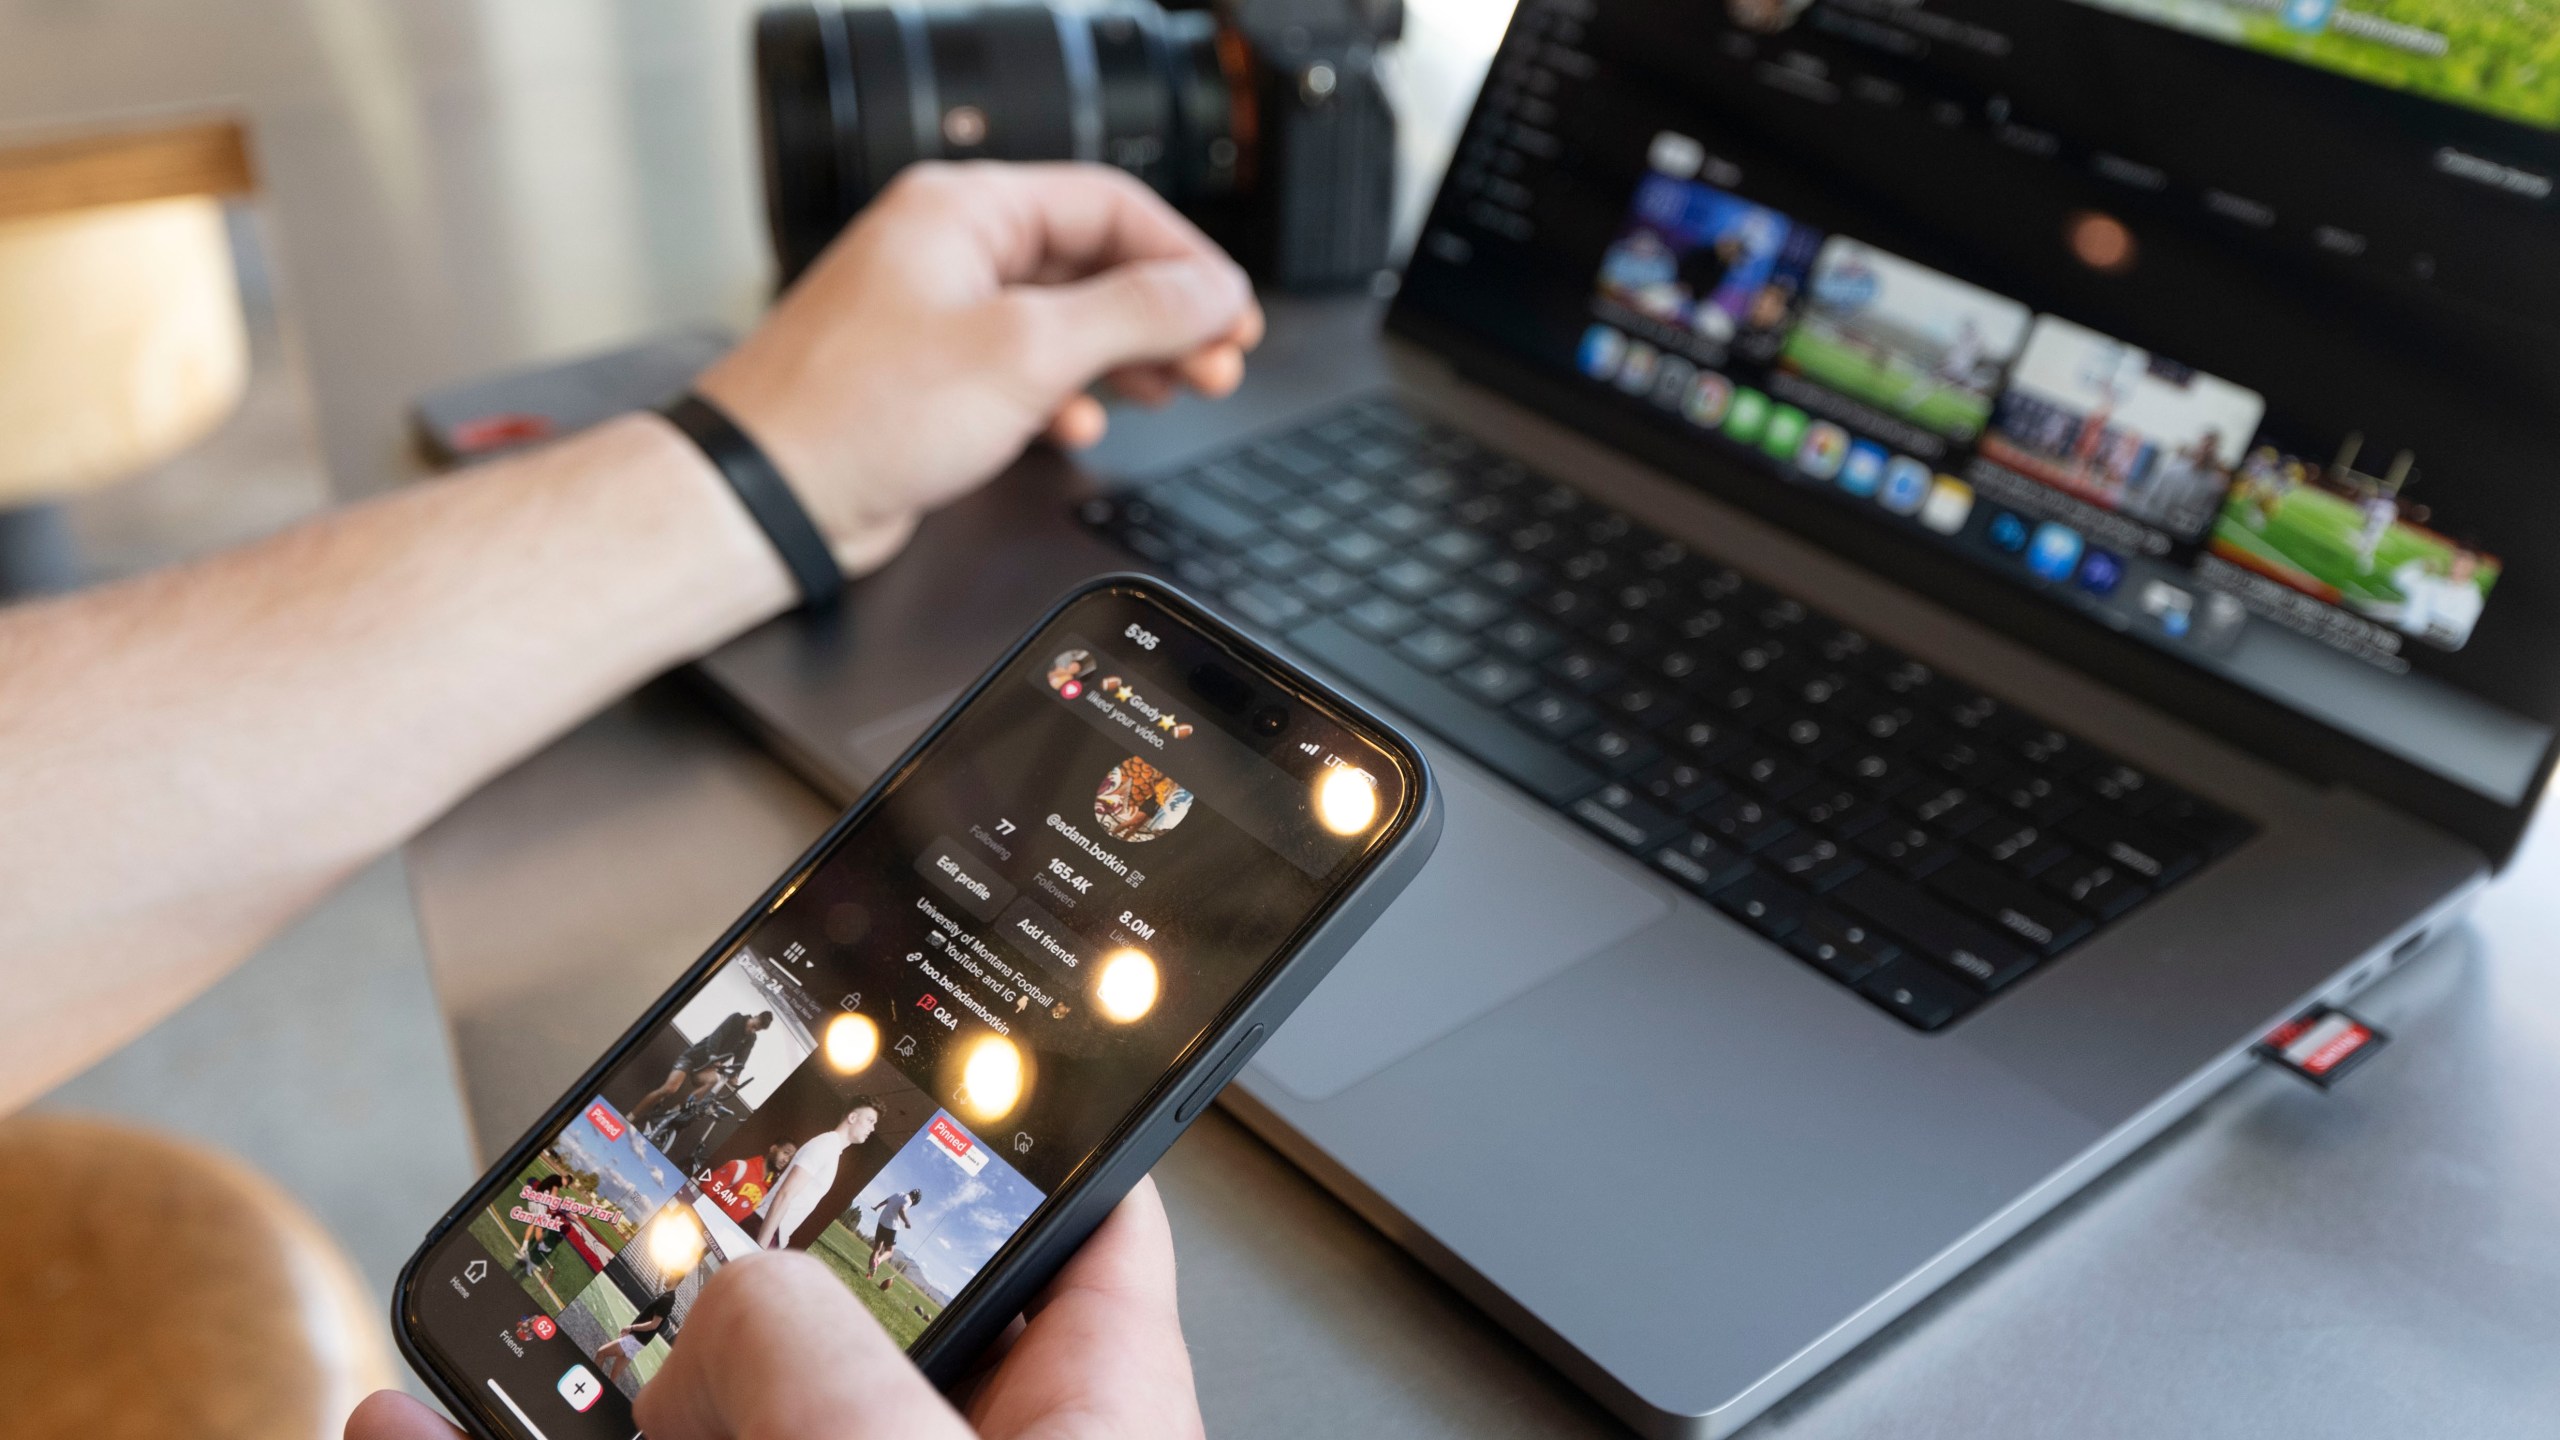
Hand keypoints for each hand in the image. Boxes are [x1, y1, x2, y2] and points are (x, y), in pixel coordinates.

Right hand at [345, 1178, 1202, 1439]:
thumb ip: (823, 1360)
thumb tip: (740, 1288)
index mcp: (1092, 1429)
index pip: (1085, 1229)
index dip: (1001, 1127)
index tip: (911, 1049)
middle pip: (848, 1330)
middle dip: (730, 1269)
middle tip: (639, 1199)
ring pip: (704, 1433)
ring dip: (590, 1379)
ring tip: (483, 1331)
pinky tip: (411, 1432)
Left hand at [695, 162, 1263, 573]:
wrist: (770, 498)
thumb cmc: (856, 414)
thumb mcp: (1026, 353)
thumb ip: (1134, 313)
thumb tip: (1210, 291)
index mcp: (964, 210)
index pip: (1109, 206)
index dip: (1185, 259)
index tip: (1231, 311)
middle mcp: (949, 251)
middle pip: (1093, 264)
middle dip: (1164, 316)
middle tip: (1217, 360)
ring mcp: (940, 314)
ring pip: (1066, 321)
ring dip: (1127, 359)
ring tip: (1174, 391)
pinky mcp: (934, 377)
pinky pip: (1027, 369)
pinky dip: (1069, 395)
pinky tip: (1083, 426)